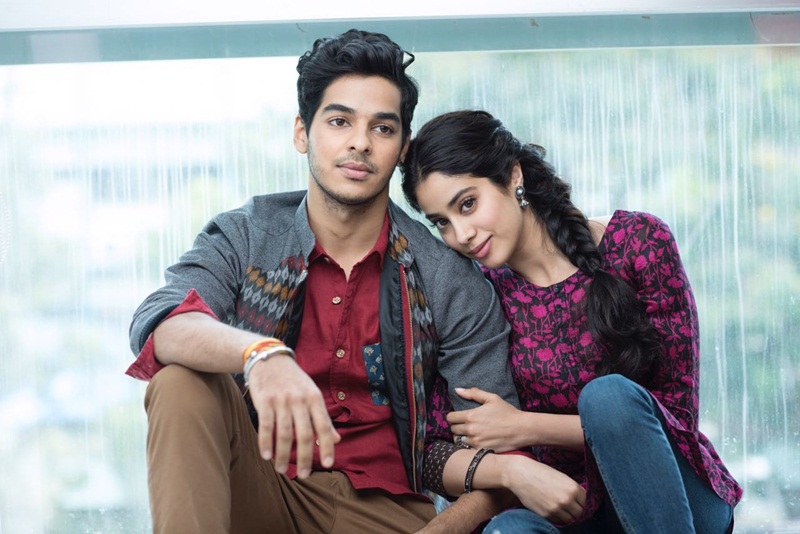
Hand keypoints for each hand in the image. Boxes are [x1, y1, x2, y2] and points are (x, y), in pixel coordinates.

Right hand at [246, 354, 340, 477]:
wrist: (269, 358)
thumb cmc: (293, 380)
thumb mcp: (312, 394)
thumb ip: (323, 417)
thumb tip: (337, 440)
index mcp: (314, 398)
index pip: (324, 426)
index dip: (328, 446)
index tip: (329, 464)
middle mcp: (300, 400)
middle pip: (305, 435)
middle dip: (305, 457)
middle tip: (304, 475)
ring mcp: (282, 401)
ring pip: (285, 434)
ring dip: (284, 455)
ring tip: (282, 470)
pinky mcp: (264, 401)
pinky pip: (265, 426)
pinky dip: (266, 443)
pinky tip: (267, 456)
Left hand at [447, 387, 525, 451]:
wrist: (521, 429)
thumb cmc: (507, 412)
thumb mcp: (491, 398)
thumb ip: (473, 393)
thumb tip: (457, 390)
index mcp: (471, 416)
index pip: (450, 418)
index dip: (453, 416)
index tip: (458, 417)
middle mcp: (471, 430)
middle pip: (453, 430)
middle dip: (457, 426)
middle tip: (465, 425)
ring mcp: (475, 442)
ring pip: (459, 440)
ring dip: (462, 437)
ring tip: (471, 434)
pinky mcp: (481, 451)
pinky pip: (467, 449)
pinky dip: (469, 445)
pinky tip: (477, 441)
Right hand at [504, 456, 585, 525]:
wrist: (520, 474)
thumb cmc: (540, 472)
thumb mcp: (561, 477)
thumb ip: (572, 490)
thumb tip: (580, 502)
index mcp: (573, 488)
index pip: (586, 502)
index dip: (583, 503)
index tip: (579, 502)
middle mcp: (567, 500)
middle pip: (580, 514)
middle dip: (577, 511)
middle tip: (572, 507)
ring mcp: (556, 509)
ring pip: (570, 520)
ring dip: (568, 516)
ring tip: (562, 509)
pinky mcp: (546, 514)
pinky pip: (558, 521)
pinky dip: (558, 518)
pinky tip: (554, 510)